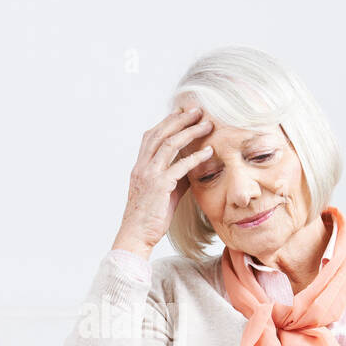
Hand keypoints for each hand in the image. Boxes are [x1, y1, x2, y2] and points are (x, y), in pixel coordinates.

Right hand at [113, 105, 214, 256]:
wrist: (136, 235)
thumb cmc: (149, 217)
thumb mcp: (162, 193)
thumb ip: (175, 177)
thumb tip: (193, 168)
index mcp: (140, 166)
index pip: (151, 135)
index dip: (167, 121)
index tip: (183, 112)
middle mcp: (142, 166)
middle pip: (160, 133)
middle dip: (180, 119)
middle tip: (198, 110)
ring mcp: (150, 175)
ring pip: (169, 144)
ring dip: (189, 132)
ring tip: (206, 124)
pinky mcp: (159, 186)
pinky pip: (179, 166)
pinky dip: (195, 157)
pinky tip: (209, 152)